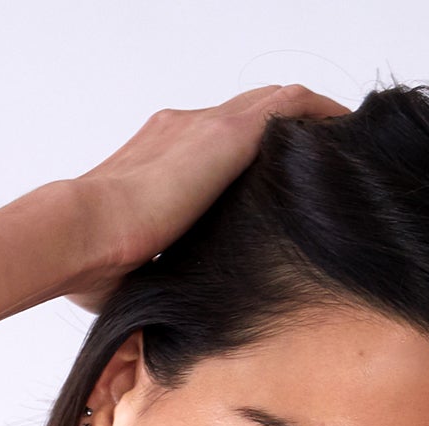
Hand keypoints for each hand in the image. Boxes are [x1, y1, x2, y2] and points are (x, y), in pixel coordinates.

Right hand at [60, 85, 350, 307]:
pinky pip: (289, 105)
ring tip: (337, 141)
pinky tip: (345, 128)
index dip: (238, 156)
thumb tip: (161, 318)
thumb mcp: (129, 271)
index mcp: (156, 158)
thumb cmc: (92, 262)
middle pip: (243, 115)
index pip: (206, 144)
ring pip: (269, 104)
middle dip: (276, 132)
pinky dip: (318, 112)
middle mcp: (183, 129)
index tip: (263, 181)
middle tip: (312, 157)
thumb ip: (152, 276)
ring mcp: (206, 126)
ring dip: (303, 120)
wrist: (83, 232)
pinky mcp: (228, 134)